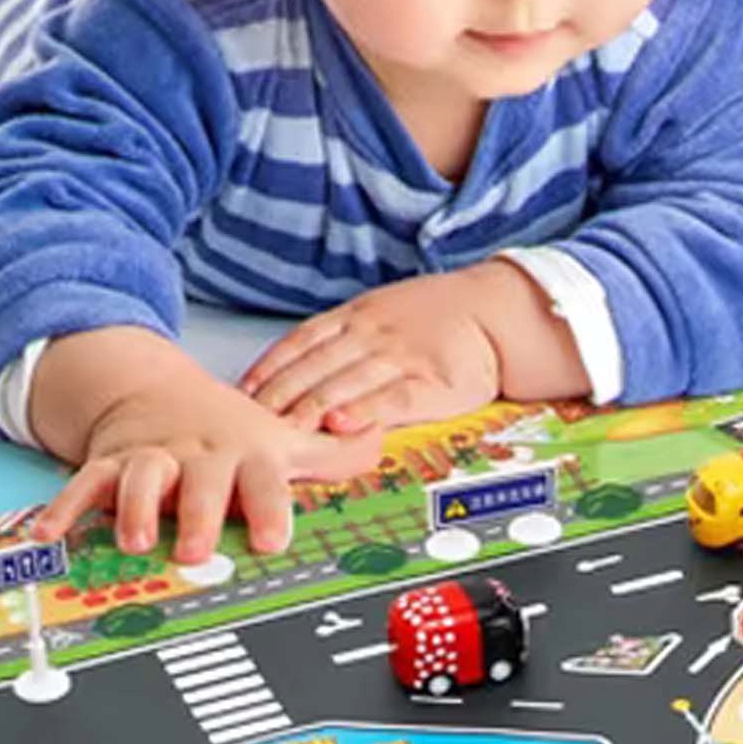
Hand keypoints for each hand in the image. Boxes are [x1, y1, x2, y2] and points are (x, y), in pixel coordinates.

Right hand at [27, 330, 379, 561]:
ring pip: (141, 479)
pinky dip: (65, 509)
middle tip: (199, 550)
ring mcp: (151, 457)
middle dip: (200, 514)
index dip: (270, 508)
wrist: (156, 391)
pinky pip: (83, 485)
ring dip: (137, 508)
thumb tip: (382, 441)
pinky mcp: (109, 464)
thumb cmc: (230, 431)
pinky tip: (50, 536)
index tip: (273, 540)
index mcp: (246, 452)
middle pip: (201, 482)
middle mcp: (197, 454)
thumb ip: (332, 451)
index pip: (264, 480)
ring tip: (136, 539)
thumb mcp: (284, 437)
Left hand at [239, 264, 519, 433]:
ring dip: (309, 410)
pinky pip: (391, 399)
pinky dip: (363, 412)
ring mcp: (401, 358)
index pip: (301, 342)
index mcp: (358, 316)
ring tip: (281, 432)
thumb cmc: (441, 318)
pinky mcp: (432, 384)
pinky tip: (340, 426)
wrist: (500, 314)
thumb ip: (345, 335)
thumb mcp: (385, 311)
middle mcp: (373, 335)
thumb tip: (297, 367)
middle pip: (314, 368)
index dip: (270, 368)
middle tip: (248, 425)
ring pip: (344, 385)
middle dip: (278, 398)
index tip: (242, 393)